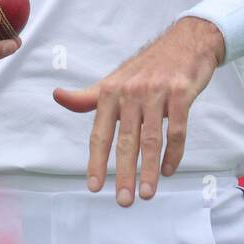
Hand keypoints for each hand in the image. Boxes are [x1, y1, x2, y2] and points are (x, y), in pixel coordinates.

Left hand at [53, 17, 224, 205]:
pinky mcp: (182, 93)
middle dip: (124, 173)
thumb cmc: (147, 67)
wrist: (186, 42)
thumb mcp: (114, 80)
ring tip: (146, 194)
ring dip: (149, 170)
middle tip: (123, 201)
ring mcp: (158, 92)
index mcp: (111, 91)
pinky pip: (177, 130)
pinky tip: (168, 171)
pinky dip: (174, 154)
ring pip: (152, 139)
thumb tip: (57, 96)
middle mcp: (132, 92)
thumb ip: (88, 96)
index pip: (101, 133)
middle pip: (127, 140)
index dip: (96, 161)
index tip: (94, 187)